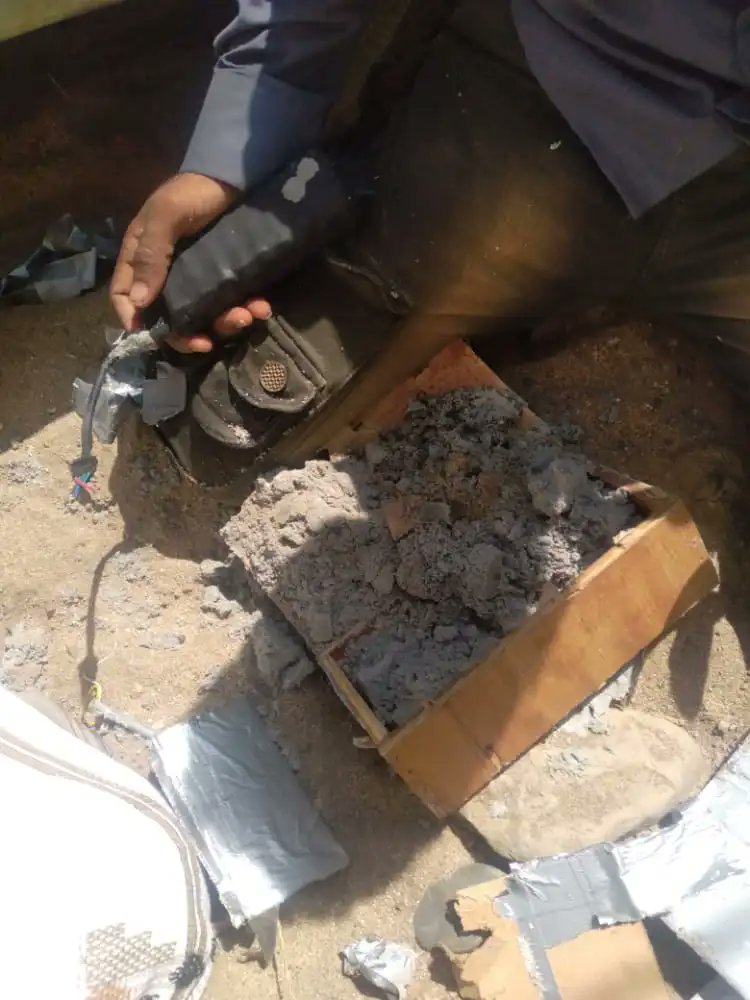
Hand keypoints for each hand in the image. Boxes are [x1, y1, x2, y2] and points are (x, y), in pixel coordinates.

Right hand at [110, 173, 271, 351]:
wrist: (239, 176)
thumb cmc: (194, 191)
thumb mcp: (166, 216)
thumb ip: (151, 255)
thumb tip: (139, 303)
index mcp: (142, 257)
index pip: (125, 296)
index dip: (133, 319)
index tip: (152, 336)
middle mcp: (167, 272)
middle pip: (168, 316)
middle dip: (188, 333)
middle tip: (206, 342)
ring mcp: (198, 277)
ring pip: (205, 315)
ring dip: (224, 323)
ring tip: (246, 316)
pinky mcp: (226, 277)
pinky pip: (233, 303)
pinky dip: (247, 310)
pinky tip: (261, 307)